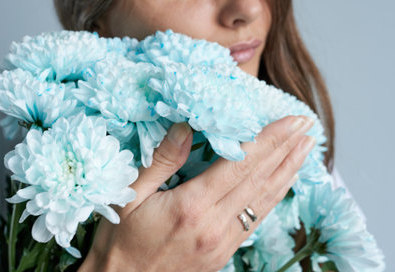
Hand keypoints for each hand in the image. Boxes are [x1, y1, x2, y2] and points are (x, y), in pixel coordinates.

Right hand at [79, 115, 314, 271]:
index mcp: (192, 206)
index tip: (292, 121)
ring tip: (305, 150)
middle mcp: (215, 225)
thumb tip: (185, 127)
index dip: (270, 140)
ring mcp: (223, 242)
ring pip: (265, 202)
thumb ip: (161, 160)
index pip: (241, 165)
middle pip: (260, 180)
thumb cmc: (121, 239)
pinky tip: (282, 184)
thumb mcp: (130, 195)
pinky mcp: (224, 253)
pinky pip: (256, 220)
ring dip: (287, 172)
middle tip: (307, 126)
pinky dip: (274, 198)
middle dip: (287, 149)